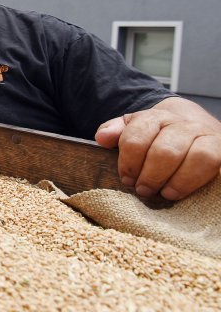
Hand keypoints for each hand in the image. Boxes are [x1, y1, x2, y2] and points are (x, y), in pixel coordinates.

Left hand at [95, 98, 220, 199]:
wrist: (191, 123)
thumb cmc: (156, 133)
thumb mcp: (132, 128)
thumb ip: (115, 131)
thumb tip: (102, 137)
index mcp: (155, 117)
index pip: (137, 138)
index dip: (129, 163)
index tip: (127, 179)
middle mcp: (182, 123)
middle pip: (165, 151)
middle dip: (150, 176)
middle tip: (143, 190)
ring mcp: (204, 134)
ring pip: (195, 156)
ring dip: (176, 180)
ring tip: (163, 193)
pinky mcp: (220, 147)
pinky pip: (211, 162)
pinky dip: (193, 180)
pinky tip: (179, 192)